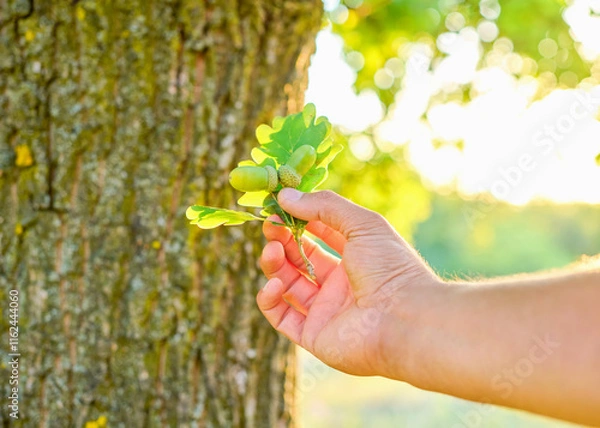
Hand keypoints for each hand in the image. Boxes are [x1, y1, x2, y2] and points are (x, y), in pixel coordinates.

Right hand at [256, 189, 439, 376]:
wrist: (405, 319)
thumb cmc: (390, 268)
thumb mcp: (362, 224)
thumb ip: (324, 206)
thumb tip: (285, 195)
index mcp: (356, 257)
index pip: (320, 235)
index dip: (299, 220)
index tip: (278, 207)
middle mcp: (340, 284)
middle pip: (300, 259)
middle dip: (282, 241)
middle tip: (269, 226)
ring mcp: (326, 311)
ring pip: (288, 286)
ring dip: (274, 265)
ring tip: (271, 250)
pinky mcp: (314, 336)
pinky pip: (282, 317)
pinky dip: (270, 300)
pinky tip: (275, 283)